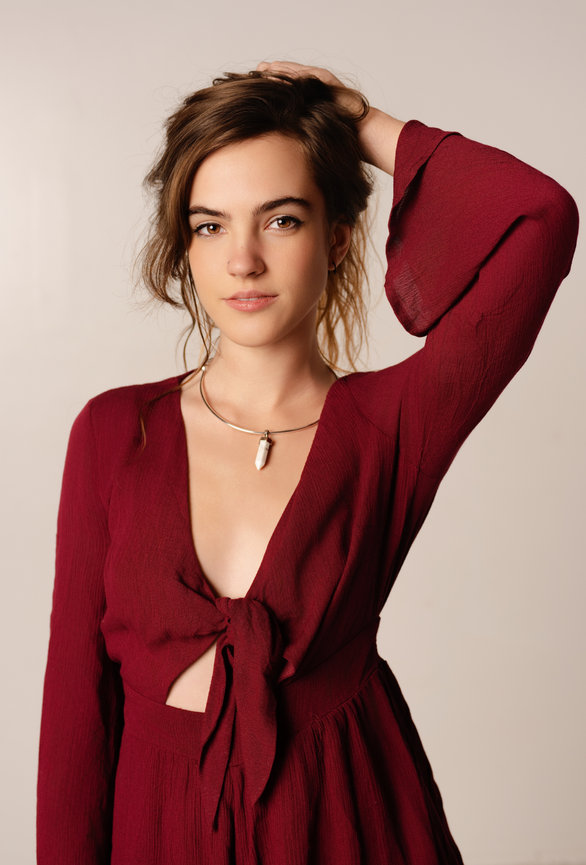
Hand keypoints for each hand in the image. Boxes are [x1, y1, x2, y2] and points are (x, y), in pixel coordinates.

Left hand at [256, 60, 404, 175]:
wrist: (363, 137)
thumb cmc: (342, 144)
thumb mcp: (313, 141)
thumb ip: (300, 141)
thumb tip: (281, 160)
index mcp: (313, 105)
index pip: (290, 94)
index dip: (275, 90)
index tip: (256, 87)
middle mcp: (318, 94)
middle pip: (292, 81)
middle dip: (274, 76)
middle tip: (256, 70)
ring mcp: (324, 87)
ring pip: (298, 75)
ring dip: (280, 70)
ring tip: (263, 67)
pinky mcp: (330, 84)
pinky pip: (308, 75)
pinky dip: (293, 72)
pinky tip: (277, 69)